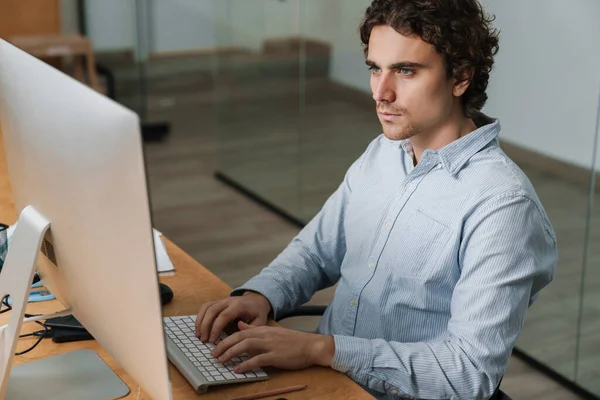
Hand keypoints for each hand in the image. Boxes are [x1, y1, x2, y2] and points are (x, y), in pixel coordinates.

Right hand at [195, 292, 271, 342]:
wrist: (256, 299)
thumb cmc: (258, 312)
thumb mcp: (261, 321)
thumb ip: (251, 327)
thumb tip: (239, 327)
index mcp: (239, 305)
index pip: (224, 315)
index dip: (216, 328)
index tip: (212, 340)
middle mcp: (229, 301)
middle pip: (212, 310)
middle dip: (205, 326)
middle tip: (203, 340)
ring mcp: (222, 300)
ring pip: (206, 307)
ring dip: (200, 321)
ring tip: (198, 335)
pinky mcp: (218, 302)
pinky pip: (205, 306)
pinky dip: (200, 316)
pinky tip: (199, 328)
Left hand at [211, 321, 334, 372]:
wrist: (310, 346)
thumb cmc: (292, 341)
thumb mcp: (272, 331)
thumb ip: (255, 328)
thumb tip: (239, 324)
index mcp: (263, 329)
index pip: (240, 332)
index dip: (226, 339)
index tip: (216, 346)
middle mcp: (265, 335)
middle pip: (239, 337)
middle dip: (224, 345)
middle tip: (213, 354)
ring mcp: (270, 345)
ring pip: (245, 346)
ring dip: (231, 353)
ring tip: (221, 361)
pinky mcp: (276, 356)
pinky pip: (257, 359)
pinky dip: (246, 364)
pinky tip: (238, 369)